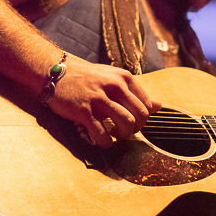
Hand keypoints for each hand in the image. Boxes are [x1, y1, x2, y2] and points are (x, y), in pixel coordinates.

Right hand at [45, 57, 161, 147]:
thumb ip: (135, 93)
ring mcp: (99, 98)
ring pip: (127, 124)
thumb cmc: (87, 78)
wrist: (56, 72)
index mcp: (124, 78)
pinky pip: (102, 134)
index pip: (146, 105)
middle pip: (141, 116)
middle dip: (136, 130)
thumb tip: (159, 106)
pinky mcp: (84, 111)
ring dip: (123, 136)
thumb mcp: (114, 79)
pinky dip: (105, 143)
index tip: (132, 122)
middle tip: (124, 131)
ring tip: (114, 135)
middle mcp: (114, 86)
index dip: (142, 119)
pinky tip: (102, 140)